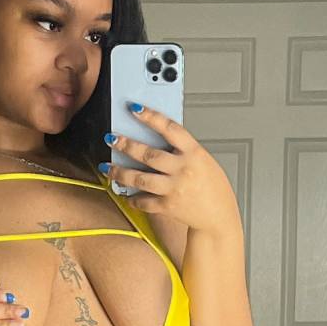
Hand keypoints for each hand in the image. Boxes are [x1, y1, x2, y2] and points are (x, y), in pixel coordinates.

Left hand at [101, 103, 241, 235]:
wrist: (219, 216)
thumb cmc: (213, 187)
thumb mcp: (203, 160)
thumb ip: (183, 150)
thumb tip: (158, 139)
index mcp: (194, 153)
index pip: (170, 128)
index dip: (151, 117)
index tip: (135, 109)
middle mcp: (183, 170)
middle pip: (148, 154)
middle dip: (126, 145)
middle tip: (112, 138)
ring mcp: (174, 189)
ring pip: (140, 179)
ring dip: (120, 172)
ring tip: (107, 167)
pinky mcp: (168, 207)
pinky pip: (144, 202)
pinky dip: (132, 199)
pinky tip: (125, 194)